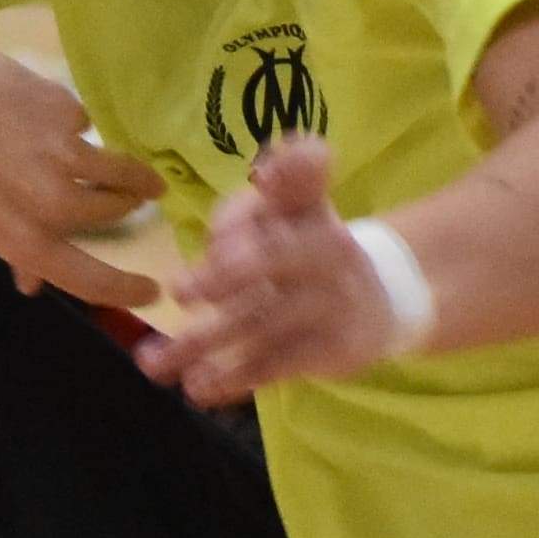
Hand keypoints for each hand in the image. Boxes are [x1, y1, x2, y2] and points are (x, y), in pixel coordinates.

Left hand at [0, 13, 164, 313]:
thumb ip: (8, 245)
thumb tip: (32, 284)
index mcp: (19, 240)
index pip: (89, 280)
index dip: (125, 289)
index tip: (152, 290)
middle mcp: (49, 206)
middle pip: (111, 216)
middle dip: (123, 208)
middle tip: (130, 201)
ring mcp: (63, 158)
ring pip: (119, 176)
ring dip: (132, 177)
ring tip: (138, 175)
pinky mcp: (67, 113)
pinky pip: (85, 128)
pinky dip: (73, 127)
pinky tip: (40, 115)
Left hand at [135, 132, 402, 399]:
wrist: (385, 299)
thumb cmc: (317, 249)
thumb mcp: (304, 206)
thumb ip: (286, 180)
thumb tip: (285, 150)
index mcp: (311, 211)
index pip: (280, 200)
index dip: (241, 219)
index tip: (214, 239)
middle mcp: (325, 251)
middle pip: (276, 258)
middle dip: (225, 274)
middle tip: (178, 291)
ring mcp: (328, 304)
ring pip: (260, 322)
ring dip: (204, 343)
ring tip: (153, 363)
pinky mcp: (329, 349)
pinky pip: (276, 364)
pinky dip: (234, 379)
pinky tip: (195, 387)